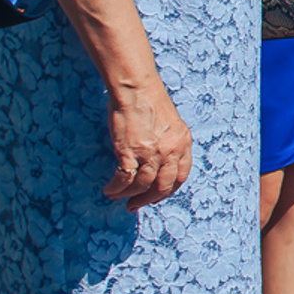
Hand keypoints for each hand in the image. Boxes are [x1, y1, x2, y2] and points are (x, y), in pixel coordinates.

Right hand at [103, 76, 192, 208]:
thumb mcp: (170, 123)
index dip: (168, 189)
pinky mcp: (131, 152)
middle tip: (135, 204)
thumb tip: (158, 162)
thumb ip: (168, 142)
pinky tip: (110, 189)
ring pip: (143, 186)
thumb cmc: (149, 101)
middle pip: (164, 186)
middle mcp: (172, 150)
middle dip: (149, 199)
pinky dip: (117, 188)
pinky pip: (125, 179)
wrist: (136, 88)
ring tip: (117, 196)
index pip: (181, 175)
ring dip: (129, 196)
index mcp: (183, 142)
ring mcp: (152, 152)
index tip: (156, 195)